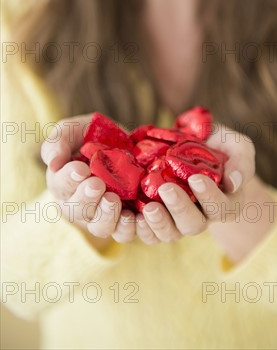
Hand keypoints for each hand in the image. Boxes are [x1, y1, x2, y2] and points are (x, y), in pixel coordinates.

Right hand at [41, 115, 132, 242]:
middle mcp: (80, 205)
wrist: (125, 142)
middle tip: (97, 184)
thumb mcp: (72, 130)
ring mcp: (103, 215)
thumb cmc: (91, 136)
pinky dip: (129, 227)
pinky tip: (135, 215)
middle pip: (78, 212)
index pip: (61, 186)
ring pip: (100, 227)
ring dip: (106, 216)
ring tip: (113, 199)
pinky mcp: (126, 219)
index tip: (81, 169)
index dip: (69, 179)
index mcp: (63, 183)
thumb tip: (53, 163)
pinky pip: (125, 233)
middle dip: (86, 198)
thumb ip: (58, 142)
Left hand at [135, 124, 254, 244]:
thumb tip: (234, 181)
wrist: (194, 145)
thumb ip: (241, 160)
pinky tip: (129, 215)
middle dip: (180, 209)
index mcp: (225, 203)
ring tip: (149, 207)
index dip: (209, 196)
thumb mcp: (237, 146)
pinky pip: (147, 232)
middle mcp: (202, 217)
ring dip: (158, 223)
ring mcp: (177, 220)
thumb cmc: (221, 146)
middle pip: (193, 225)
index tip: (196, 178)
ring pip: (169, 233)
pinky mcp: (156, 217)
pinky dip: (137, 227)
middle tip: (167, 189)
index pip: (220, 207)